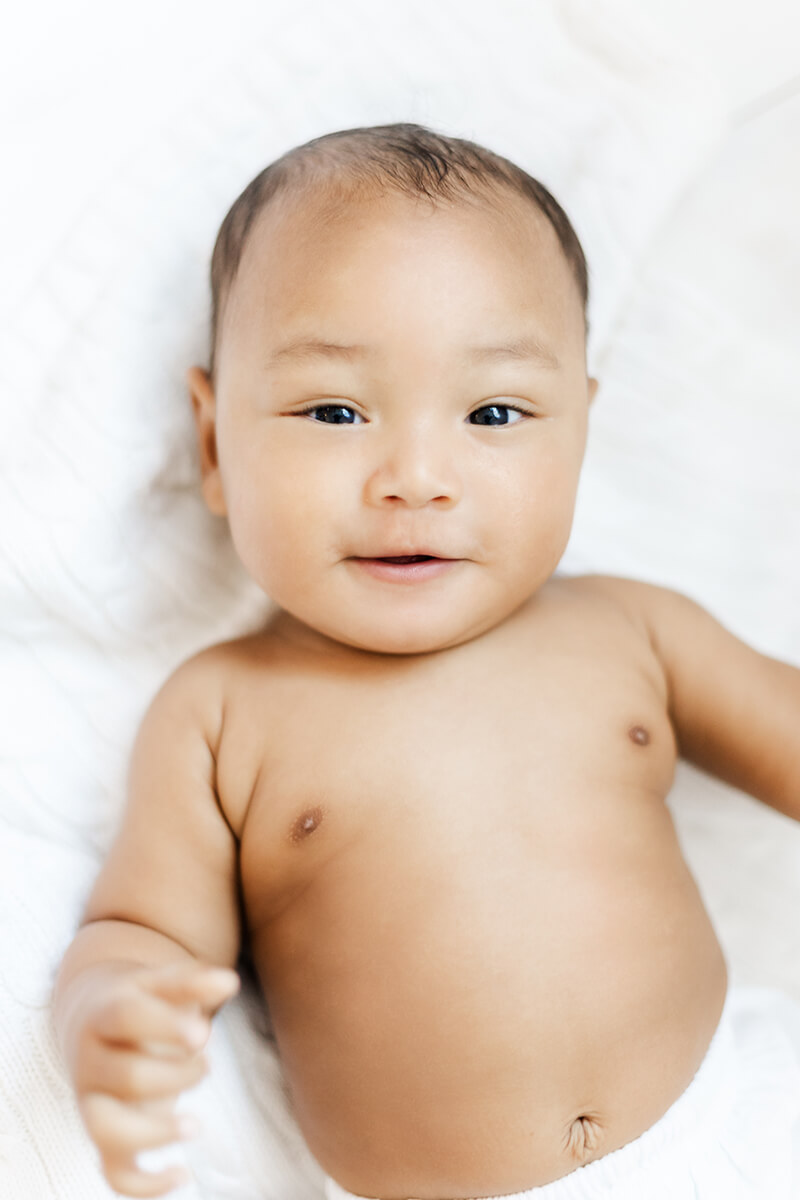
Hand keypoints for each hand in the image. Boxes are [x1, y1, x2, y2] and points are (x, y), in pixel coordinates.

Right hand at [69, 959, 239, 1196]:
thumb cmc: (143, 1000)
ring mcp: (93, 1102)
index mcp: (104, 1013)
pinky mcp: (104, 1135)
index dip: (164, 1026)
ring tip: (197, 1125)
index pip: (125, 1017)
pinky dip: (145, 1185)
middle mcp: (90, 1061)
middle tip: (206, 1062)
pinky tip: (182, 1173)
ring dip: (156, 1133)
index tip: (204, 1032)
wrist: (96, 1017)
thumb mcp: (163, 982)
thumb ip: (194, 981)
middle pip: (129, 1078)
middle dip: (178, 1075)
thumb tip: (230, 982)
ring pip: (108, 1130)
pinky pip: (114, 1173)